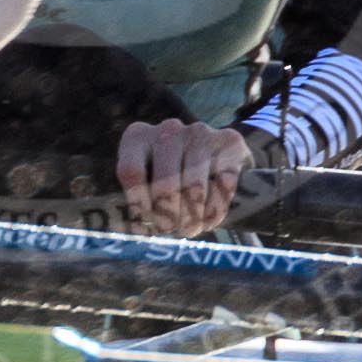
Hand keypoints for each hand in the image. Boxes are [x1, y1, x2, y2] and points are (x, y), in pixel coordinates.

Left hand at [116, 119, 253, 237]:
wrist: (214, 156)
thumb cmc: (170, 176)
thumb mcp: (147, 182)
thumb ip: (140, 202)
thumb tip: (139, 232)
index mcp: (138, 137)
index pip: (131, 171)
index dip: (140, 204)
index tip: (148, 225)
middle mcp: (168, 130)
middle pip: (165, 183)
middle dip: (170, 217)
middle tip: (173, 232)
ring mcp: (200, 133)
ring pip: (195, 187)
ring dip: (193, 217)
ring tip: (191, 229)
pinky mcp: (230, 143)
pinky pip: (223, 185)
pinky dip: (215, 210)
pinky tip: (209, 219)